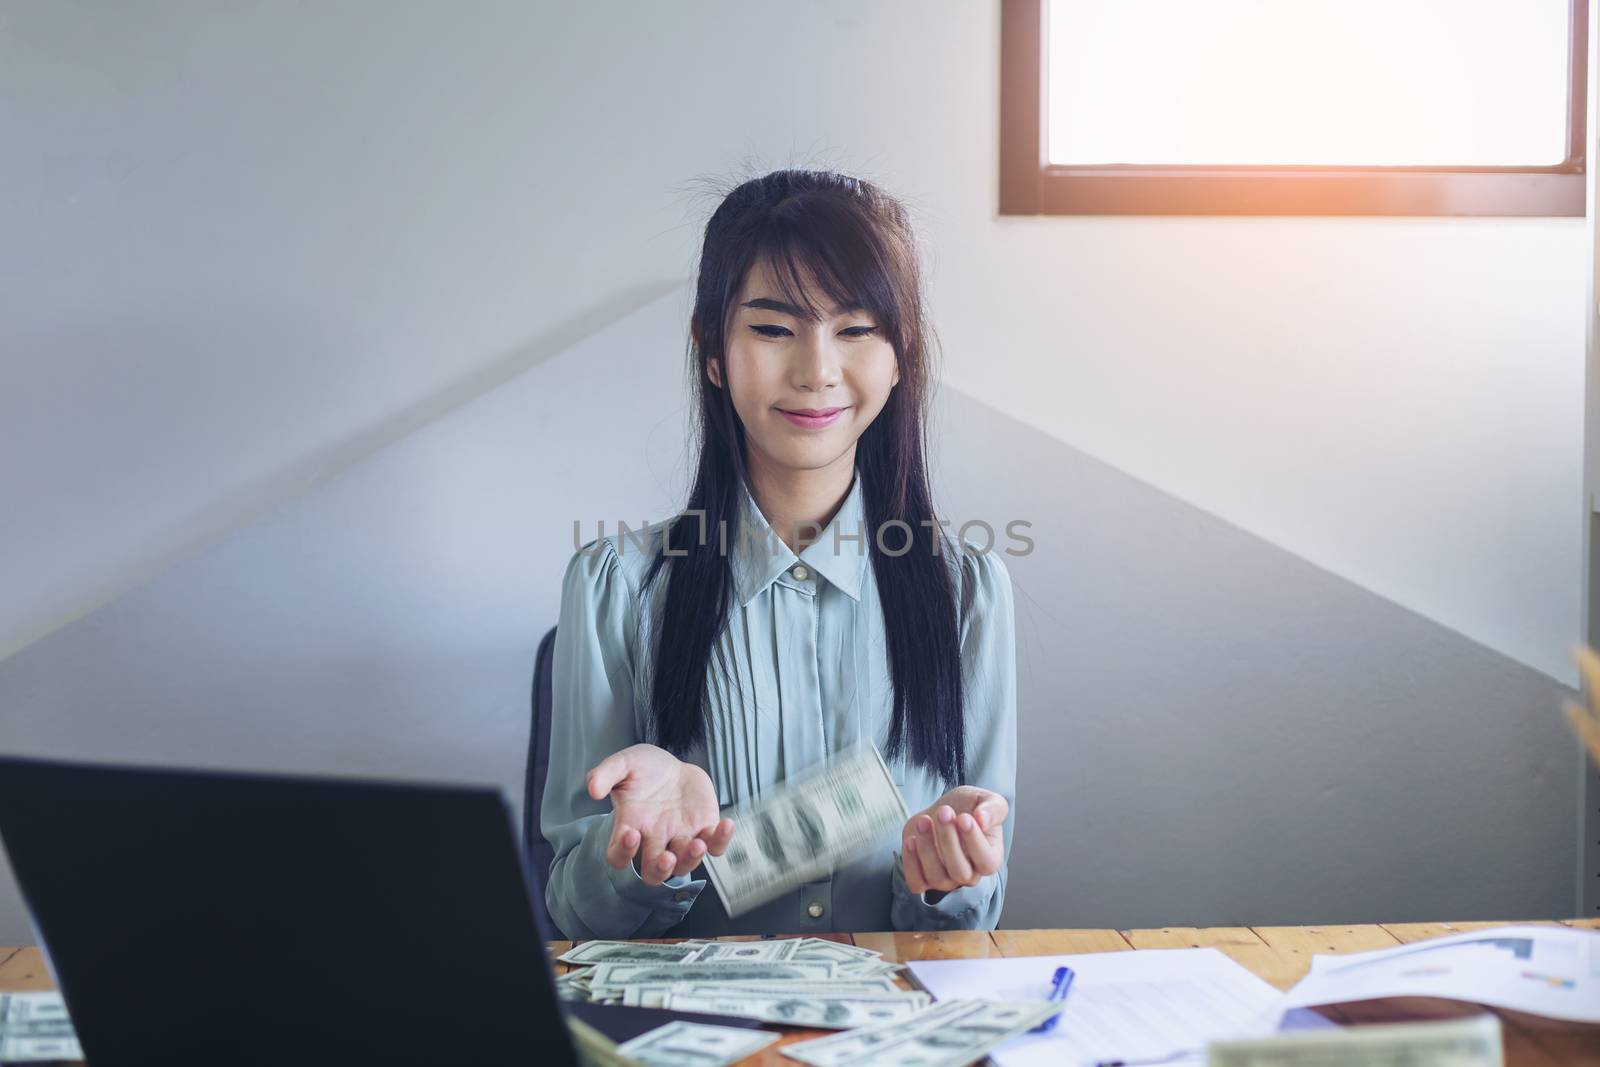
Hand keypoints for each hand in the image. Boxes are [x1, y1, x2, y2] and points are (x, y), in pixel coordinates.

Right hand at [585, 743, 736, 885]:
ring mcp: (681, 838)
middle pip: (653, 873)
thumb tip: (592, 789)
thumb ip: (605, 773)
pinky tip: (726, 824)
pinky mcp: (704, 829)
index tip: (631, 834)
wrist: (672, 765)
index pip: (618, 856)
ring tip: (698, 843)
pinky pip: (715, 846)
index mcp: (630, 827)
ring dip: (691, 859)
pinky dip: (721, 840)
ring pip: (684, 865)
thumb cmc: (644, 769)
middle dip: (660, 870)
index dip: (623, 853)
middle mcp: (655, 839)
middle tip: (665, 856)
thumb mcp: (623, 763)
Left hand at [900, 786, 1007, 896]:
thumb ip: (993, 808)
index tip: (963, 817)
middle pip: (960, 872)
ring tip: (924, 821)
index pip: (987, 862)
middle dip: (948, 840)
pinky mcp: (924, 877)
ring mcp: (946, 879)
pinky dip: (911, 863)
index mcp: (990, 858)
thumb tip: (982, 819)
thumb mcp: (987, 800)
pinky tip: (911, 839)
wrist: (944, 810)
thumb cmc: (968, 807)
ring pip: (937, 878)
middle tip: (943, 812)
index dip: (974, 841)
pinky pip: (916, 883)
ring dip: (927, 848)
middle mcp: (970, 874)